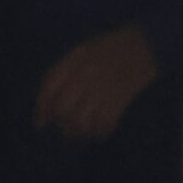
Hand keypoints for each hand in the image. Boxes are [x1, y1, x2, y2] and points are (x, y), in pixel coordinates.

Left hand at [34, 22, 158, 140]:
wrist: (142, 46)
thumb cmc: (107, 49)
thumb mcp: (80, 52)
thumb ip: (63, 72)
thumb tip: (48, 101)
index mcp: (72, 61)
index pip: (49, 88)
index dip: (42, 109)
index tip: (40, 124)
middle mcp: (84, 76)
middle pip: (63, 109)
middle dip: (60, 124)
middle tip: (62, 131)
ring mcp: (102, 88)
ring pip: (81, 120)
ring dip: (77, 132)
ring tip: (77, 136)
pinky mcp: (120, 99)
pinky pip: (105, 123)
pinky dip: (99, 132)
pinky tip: (98, 133)